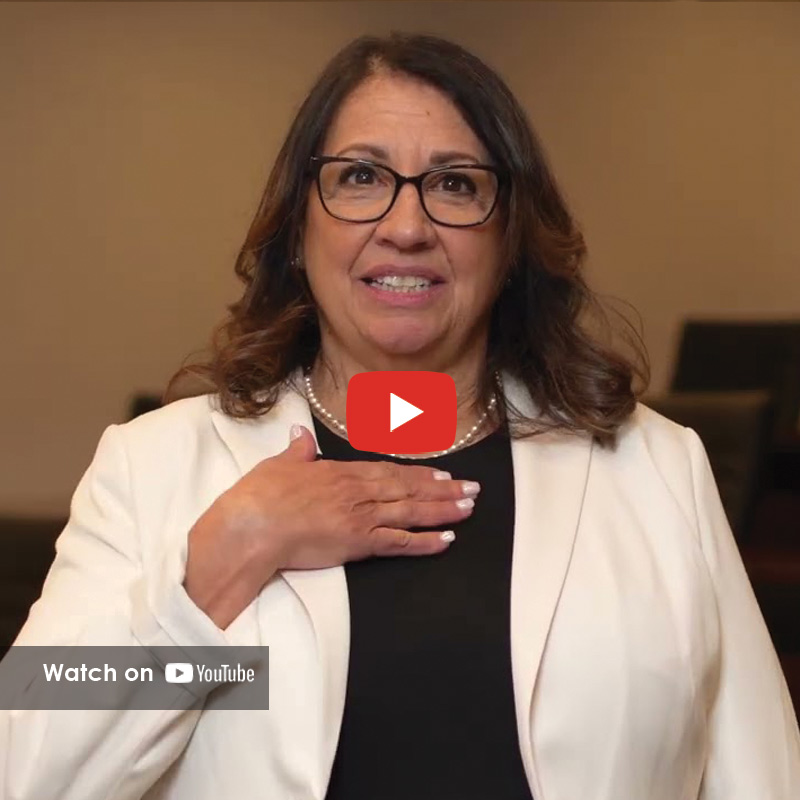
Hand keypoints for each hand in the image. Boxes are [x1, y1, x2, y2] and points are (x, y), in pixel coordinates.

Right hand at [183, 424, 479, 627]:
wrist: (252, 525)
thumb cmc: (261, 496)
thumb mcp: (279, 465)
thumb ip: (297, 451)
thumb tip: (300, 434)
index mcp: (342, 472)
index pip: (389, 472)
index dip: (419, 474)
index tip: (441, 475)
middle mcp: (359, 491)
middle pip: (409, 489)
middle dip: (443, 490)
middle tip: (473, 489)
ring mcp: (362, 516)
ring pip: (412, 512)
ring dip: (444, 510)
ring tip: (469, 508)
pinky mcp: (359, 543)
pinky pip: (400, 542)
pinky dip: (425, 542)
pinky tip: (447, 541)